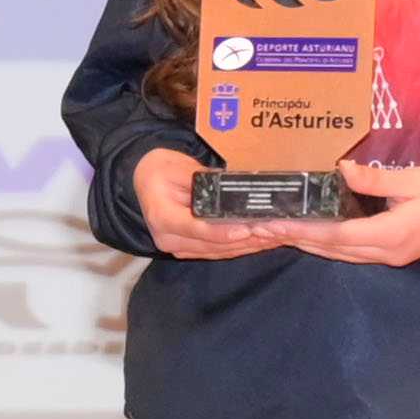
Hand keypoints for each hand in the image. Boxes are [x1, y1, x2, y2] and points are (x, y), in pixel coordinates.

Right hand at [130, 147, 282, 261]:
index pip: (196, 228)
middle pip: (214, 244)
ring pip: (221, 251)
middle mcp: (170, 239)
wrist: (142, 182)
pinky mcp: (191, 250)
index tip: (247, 229)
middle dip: (248, 239)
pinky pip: (221, 251)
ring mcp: (180, 248)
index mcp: (162, 217)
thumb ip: (204, 179)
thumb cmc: (159, 171)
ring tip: (277, 236)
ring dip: (250, 245)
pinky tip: (264, 241)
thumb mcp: (178, 167)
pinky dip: (243, 246)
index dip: (223, 232)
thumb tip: (232, 185)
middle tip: (276, 231)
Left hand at [285, 158, 419, 265]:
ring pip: (342, 254)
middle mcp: (387, 253)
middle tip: (266, 229)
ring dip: (312, 243)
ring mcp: (391, 256)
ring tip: (281, 233)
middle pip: (334, 250)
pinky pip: (353, 251)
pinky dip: (330, 244)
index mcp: (391, 235)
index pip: (338, 235)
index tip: (278, 223)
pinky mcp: (394, 253)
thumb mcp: (412, 178)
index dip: (306, 229)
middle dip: (300, 239)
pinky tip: (313, 234)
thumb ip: (374, 179)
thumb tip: (340, 170)